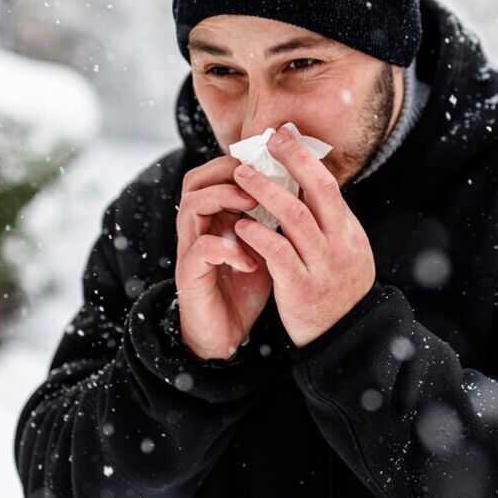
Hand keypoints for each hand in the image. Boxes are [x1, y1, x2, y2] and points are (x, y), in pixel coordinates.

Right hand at [174, 155, 274, 359]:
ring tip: (251, 207)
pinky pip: (202, 248)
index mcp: (215, 217)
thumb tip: (307, 190)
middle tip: (258, 177)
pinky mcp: (190, 274)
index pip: (215, 173)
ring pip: (192, 205)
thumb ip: (274, 219)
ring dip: (224, 199)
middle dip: (227, 173)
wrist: (225, 335)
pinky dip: (229, 249)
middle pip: (195, 181)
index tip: (271, 162)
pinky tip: (251, 261)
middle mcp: (198, 228)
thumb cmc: (246, 287)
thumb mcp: (266, 246)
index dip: (240, 161)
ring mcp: (190, 250)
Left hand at [230, 130, 375, 347]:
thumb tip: (304, 184)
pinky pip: (278, 254)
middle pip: (319, 191)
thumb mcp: (342, 252)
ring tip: (242, 176)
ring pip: (296, 218)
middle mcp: (341, 245)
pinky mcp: (303, 289)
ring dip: (266, 192)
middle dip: (291, 161)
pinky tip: (241, 224)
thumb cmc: (334, 291)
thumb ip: (326, 223)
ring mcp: (324, 266)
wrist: (344, 340)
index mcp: (349, 233)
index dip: (305, 157)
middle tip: (265, 142)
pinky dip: (258, 235)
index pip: (329, 185)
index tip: (283, 135)